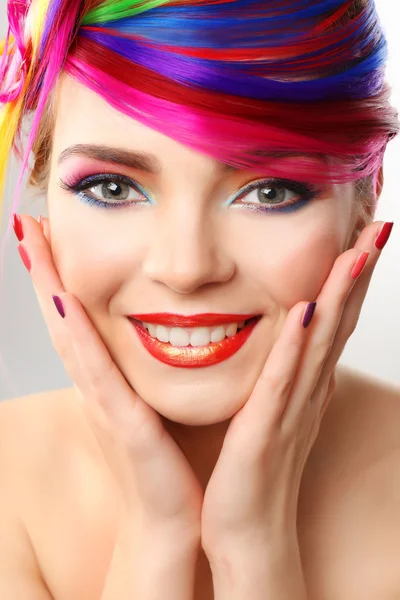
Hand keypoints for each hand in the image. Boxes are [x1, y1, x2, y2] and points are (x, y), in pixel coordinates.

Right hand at [14, 214, 202, 542]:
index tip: (48, 234)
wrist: (172, 518)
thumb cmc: (163, 462)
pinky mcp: (122, 423)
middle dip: (44, 270)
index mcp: (105, 379)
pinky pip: (96, 372)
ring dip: (49, 287)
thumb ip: (141, 372)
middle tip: (27, 224)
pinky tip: (63, 300)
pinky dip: (76, 335)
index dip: (58, 277)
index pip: (76, 319)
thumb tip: (152, 334)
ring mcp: (102, 402)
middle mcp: (96, 385)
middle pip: (62, 318)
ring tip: (34, 242)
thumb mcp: (149, 404)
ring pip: (69, 335)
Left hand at [201, 221, 391, 558]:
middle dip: (359, 273)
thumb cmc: (255, 470)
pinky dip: (294, 347)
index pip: (333, 321)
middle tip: (379, 226)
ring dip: (339, 297)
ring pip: (321, 344)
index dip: (350, 279)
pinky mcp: (265, 430)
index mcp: (305, 384)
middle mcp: (307, 391)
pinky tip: (303, 312)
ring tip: (356, 252)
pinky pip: (282, 382)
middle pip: (339, 322)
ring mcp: (290, 409)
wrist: (248, 531)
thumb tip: (290, 341)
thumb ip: (284, 375)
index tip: (362, 236)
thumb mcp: (273, 411)